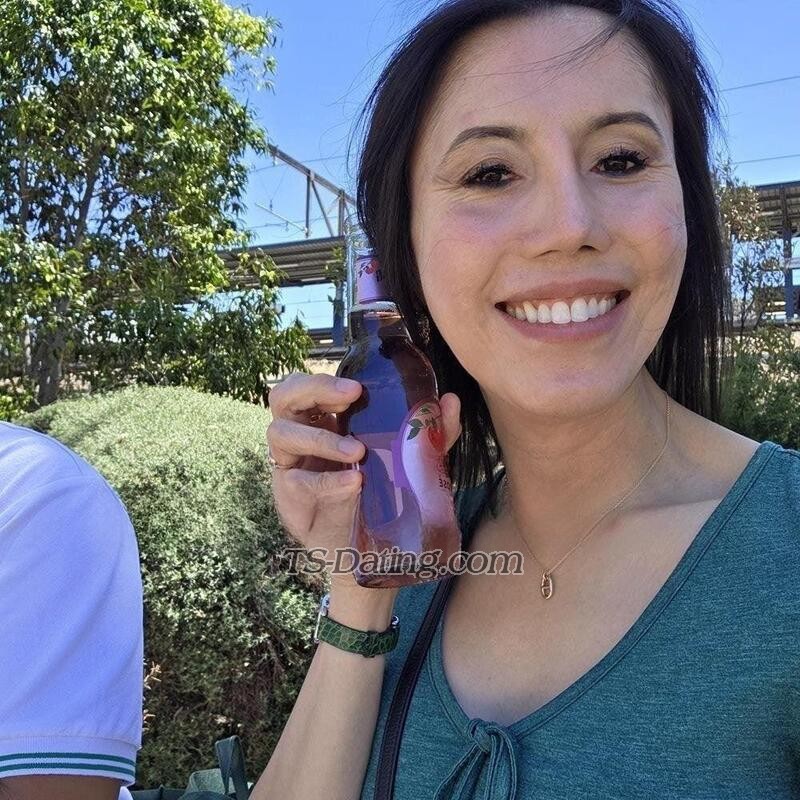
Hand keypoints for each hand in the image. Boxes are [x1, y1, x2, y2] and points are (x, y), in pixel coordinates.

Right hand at [266, 373, 461, 591]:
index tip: (357, 388)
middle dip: (314, 389)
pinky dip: (327, 481)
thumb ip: (429, 432)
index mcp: (324, 418)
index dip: (325, 380)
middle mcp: (301, 433)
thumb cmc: (379, 491)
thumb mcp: (410, 460)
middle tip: (350, 397)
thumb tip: (450, 401)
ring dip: (320, 437)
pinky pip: (298, 481)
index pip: (309, 385)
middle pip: (284, 396)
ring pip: (281, 433)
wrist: (364, 547)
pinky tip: (353, 483)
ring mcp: (291, 462)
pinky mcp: (289, 494)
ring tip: (357, 452)